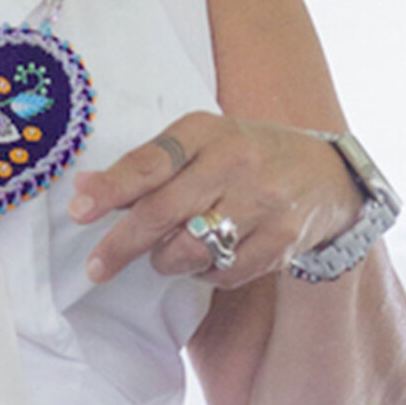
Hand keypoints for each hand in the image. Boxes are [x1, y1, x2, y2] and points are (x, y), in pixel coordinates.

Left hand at [68, 111, 361, 287]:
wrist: (327, 175)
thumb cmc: (247, 155)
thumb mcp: (203, 142)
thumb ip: (148, 165)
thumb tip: (84, 188)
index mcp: (209, 131)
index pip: (150, 162)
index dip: (111, 188)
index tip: (78, 210)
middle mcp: (236, 162)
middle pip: (163, 212)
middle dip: (122, 245)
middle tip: (96, 267)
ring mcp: (261, 203)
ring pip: (190, 251)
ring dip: (166, 261)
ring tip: (166, 253)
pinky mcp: (280, 241)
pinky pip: (222, 273)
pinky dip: (205, 273)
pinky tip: (209, 256)